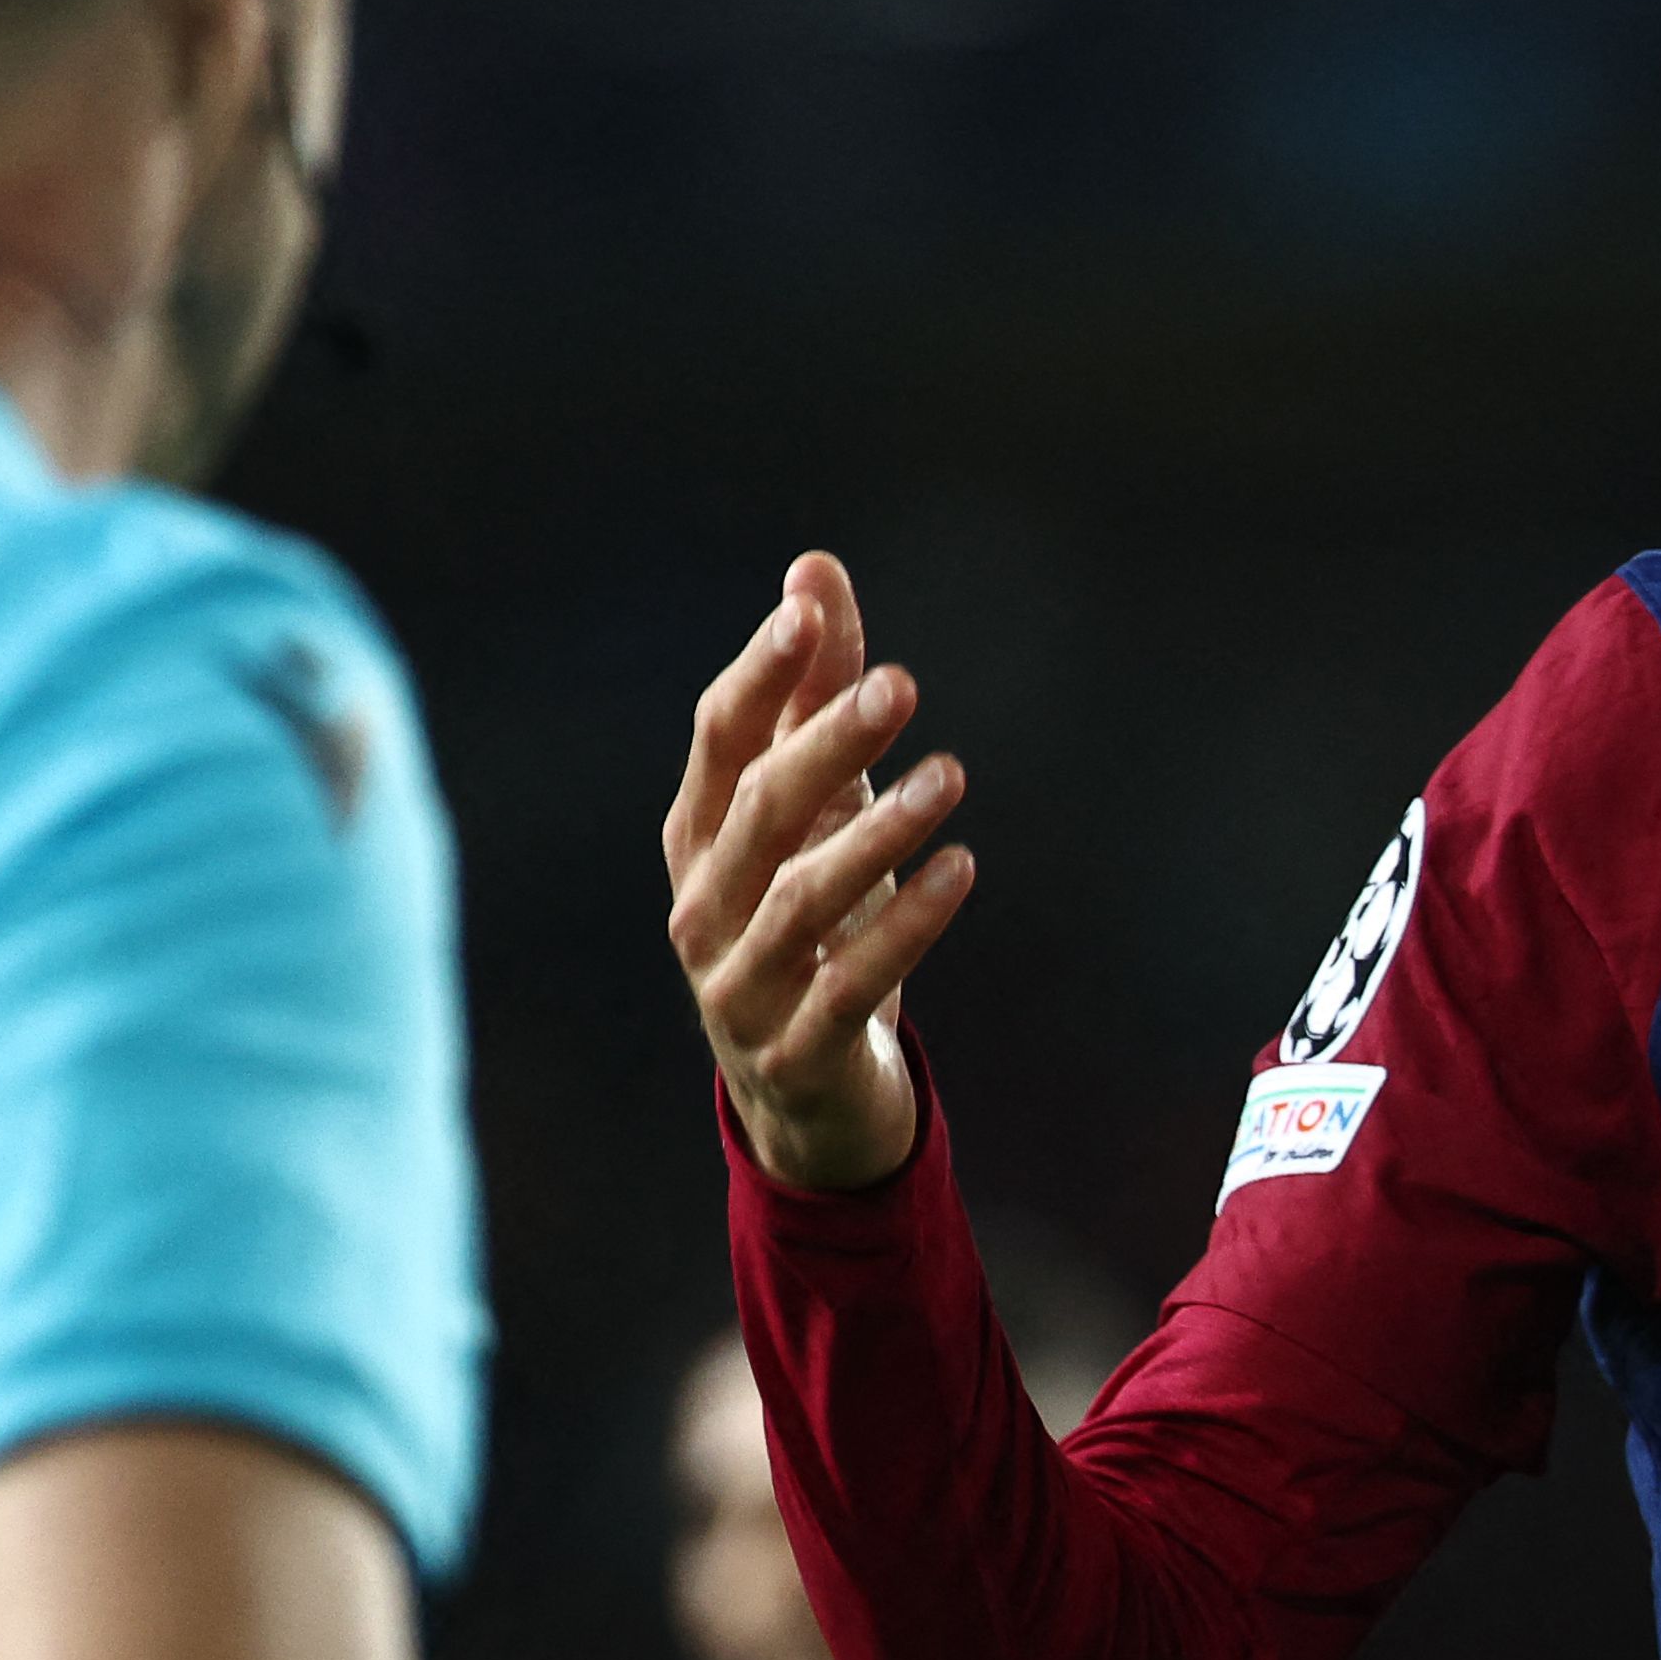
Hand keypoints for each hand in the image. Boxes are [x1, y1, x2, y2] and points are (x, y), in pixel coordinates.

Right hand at [663, 551, 972, 1191]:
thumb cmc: (808, 921)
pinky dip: (908, 924)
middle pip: (758, 809)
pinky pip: (850, 980)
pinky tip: (962, 868)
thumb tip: (814, 568)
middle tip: (901, 686)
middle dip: (825, 743)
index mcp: (698, 834)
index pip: (720, 737)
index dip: (762, 673)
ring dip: (879, 832)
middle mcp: (703, 903)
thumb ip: (812, 693)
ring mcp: (740, 983)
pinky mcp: (795, 1048)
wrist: (807, 1091)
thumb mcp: (815, 807)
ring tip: (949, 777)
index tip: (809, 610)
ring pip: (801, 897)